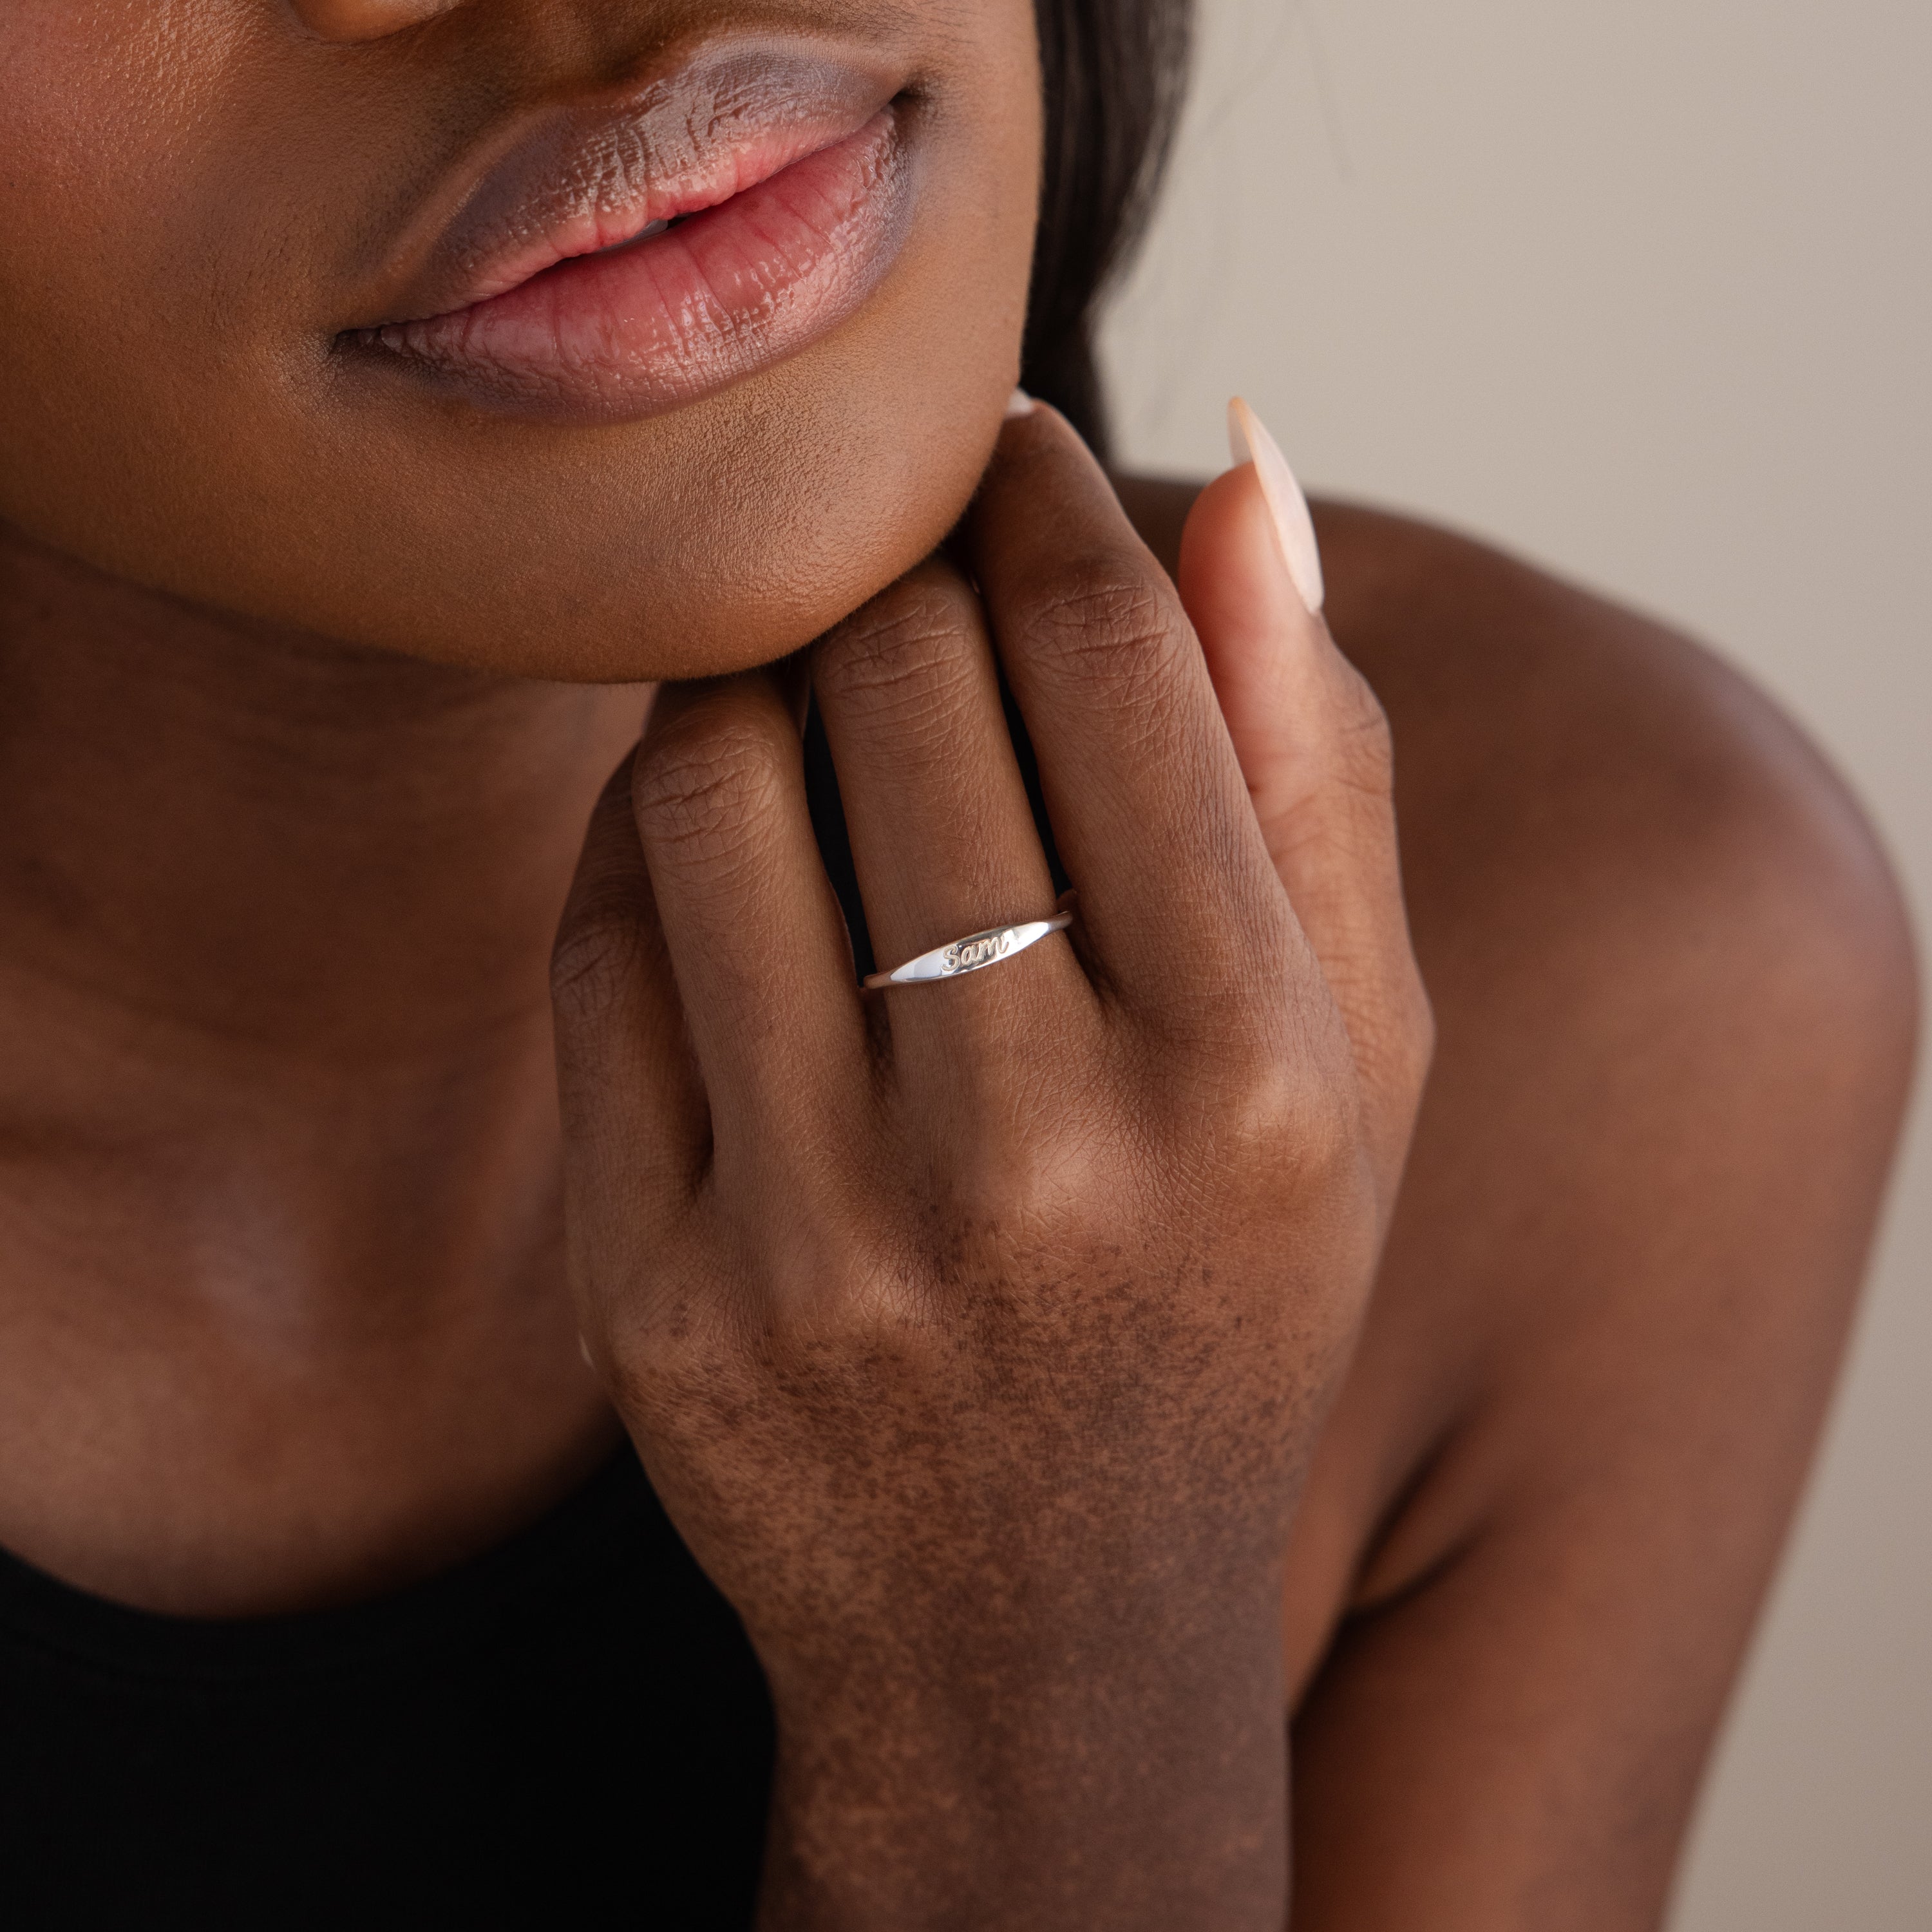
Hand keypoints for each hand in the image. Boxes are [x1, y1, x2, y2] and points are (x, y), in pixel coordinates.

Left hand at [551, 402, 1429, 1927]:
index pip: (1109, 655)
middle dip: (889, 558)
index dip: (1036, 496)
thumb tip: (1245, 466)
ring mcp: (827, 1238)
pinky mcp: (660, 1300)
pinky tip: (723, 843)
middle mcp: (1044, 1153)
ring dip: (748, 671)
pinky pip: (605, 944)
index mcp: (1253, 1076)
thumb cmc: (1225, 1304)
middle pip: (901, 677)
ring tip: (802, 683)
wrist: (1040, 1644)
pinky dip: (650, 836)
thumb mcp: (1356, 1065)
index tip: (998, 453)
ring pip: (716, 774)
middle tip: (892, 549)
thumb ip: (1318, 764)